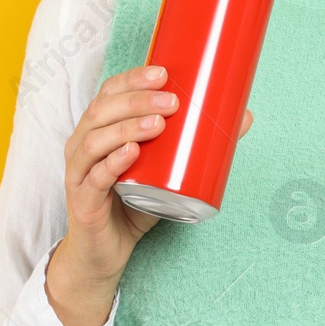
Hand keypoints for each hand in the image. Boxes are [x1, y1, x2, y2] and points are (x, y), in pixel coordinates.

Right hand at [46, 63, 253, 325]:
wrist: (106, 253)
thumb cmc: (133, 204)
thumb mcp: (166, 171)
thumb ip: (195, 145)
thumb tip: (246, 116)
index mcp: (98, 129)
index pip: (109, 92)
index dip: (133, 79)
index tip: (164, 72)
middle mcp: (82, 145)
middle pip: (102, 111)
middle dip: (137, 100)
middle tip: (172, 101)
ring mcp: (79, 173)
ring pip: (95, 140)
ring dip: (127, 127)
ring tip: (159, 123)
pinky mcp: (82, 201)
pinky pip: (94, 177)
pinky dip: (112, 163)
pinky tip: (131, 153)